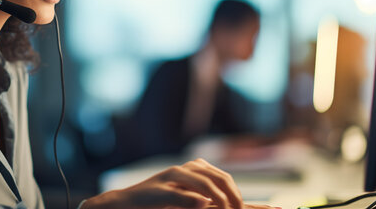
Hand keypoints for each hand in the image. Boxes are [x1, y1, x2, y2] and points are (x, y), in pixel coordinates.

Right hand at [84, 158, 278, 208]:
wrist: (124, 203)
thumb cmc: (156, 205)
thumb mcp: (188, 204)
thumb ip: (211, 205)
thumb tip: (239, 208)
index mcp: (196, 173)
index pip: (228, 182)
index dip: (251, 200)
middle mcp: (186, 171)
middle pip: (220, 178)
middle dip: (233, 198)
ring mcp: (171, 178)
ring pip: (203, 182)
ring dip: (218, 199)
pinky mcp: (157, 190)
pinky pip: (178, 193)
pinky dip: (192, 199)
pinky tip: (202, 204)